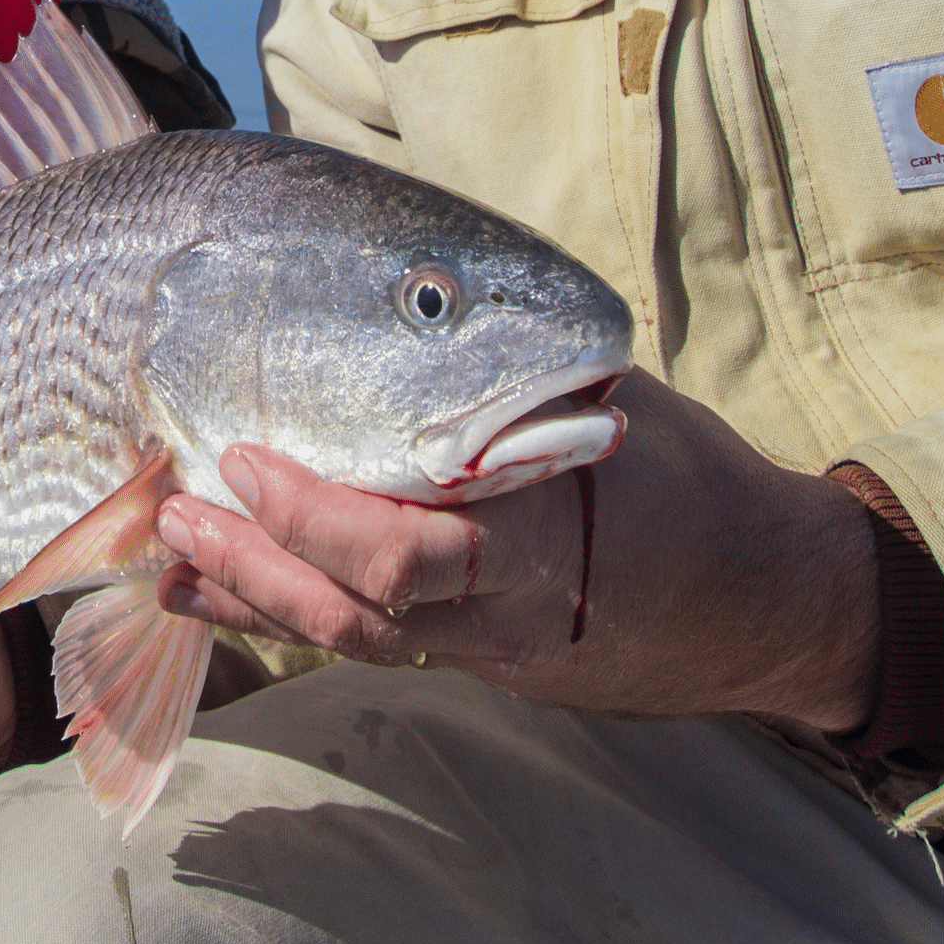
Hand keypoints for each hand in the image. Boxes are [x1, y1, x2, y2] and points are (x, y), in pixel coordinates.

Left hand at [152, 376, 880, 732]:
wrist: (773, 608)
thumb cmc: (695, 481)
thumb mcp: (620, 401)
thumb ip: (517, 378)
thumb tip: (412, 284)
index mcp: (555, 529)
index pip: (424, 547)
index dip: (324, 518)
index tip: (253, 460)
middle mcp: (513, 604)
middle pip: (371, 607)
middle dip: (267, 564)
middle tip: (182, 503)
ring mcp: (492, 645)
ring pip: (357, 637)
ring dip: (255, 593)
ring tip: (169, 547)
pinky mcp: (476, 658)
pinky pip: (372, 641)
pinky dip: (285, 611)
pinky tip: (210, 588)